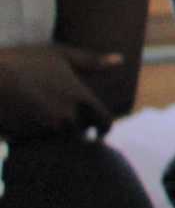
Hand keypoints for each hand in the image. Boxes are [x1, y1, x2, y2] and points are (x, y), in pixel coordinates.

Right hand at [0, 44, 116, 137]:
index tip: (98, 133)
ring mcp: (46, 132)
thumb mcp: (59, 56)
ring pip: (63, 145)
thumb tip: (119, 60)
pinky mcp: (25, 142)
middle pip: (83, 135)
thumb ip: (91, 61)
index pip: (105, 122)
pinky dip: (42, 148)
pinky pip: (42, 151)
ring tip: (49, 132)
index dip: (103, 128)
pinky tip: (33, 139)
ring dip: (60, 141)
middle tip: (71, 132)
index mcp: (81, 98)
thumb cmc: (22, 63)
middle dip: (80, 134)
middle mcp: (68, 118)